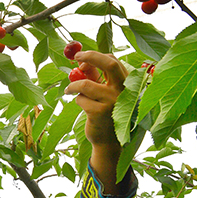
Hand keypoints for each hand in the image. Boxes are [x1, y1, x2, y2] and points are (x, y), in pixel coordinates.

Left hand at [64, 51, 128, 193]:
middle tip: (75, 58)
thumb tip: (82, 64)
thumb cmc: (105, 114)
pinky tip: (83, 108)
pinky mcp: (100, 112)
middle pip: (108, 64)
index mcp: (126, 83)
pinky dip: (77, 101)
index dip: (95, 56)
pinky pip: (81, 99)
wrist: (108, 141)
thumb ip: (95, 77)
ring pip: (86, 84)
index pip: (113, 61)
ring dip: (74, 86)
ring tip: (70, 92)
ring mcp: (113, 101)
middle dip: (90, 57)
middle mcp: (123, 90)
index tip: (80, 58)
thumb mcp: (102, 93)